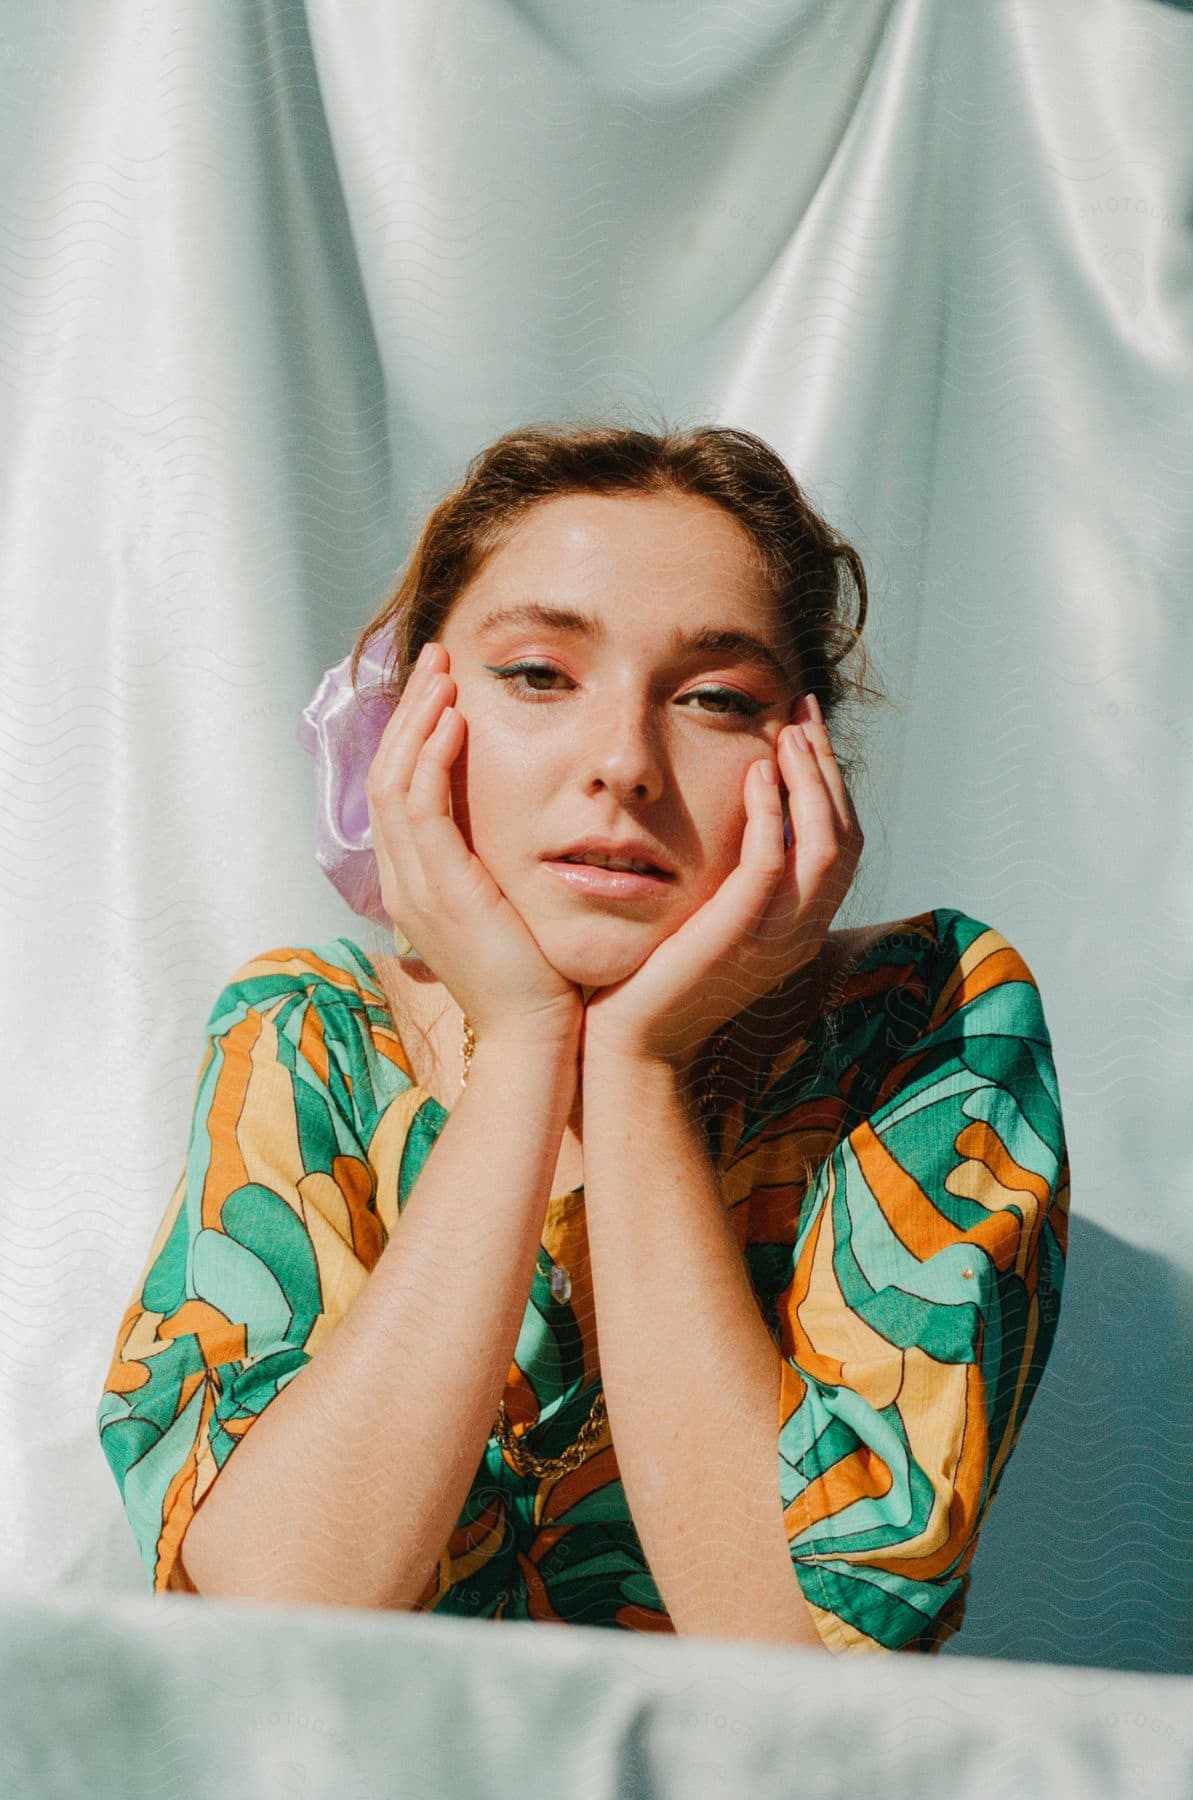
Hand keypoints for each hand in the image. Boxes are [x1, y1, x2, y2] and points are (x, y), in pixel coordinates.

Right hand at [365, 641, 584, 1046]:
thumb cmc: (537, 982)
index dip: (415, 736)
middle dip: (410, 711)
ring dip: (418, 719)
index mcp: (415, 886)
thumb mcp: (509, 915)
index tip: (443, 691)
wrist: (535, 1039)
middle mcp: (402, 881)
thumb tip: (514, 842)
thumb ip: (497, 874)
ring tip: (445, 673)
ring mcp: (412, 885)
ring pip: (395, 778)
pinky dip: (432, 756)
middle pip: (386, 773)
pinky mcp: (437, 887)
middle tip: (437, 660)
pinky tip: (456, 719)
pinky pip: (420, 804)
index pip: (398, 793)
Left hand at [580, 697, 863, 1073]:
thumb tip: (730, 812)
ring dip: (810, 780)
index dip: (830, 782)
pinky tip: (754, 772)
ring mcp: (777, 937)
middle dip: (827, 767)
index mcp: (800, 927)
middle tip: (802, 712)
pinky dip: (771, 811)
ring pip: (825, 843)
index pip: (841, 841)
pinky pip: (772, 861)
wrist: (629, 1044)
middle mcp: (802, 932)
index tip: (804, 728)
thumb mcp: (707, 917)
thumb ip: (730, 874)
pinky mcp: (738, 934)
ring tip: (786, 733)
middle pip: (845, 834)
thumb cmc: (654, 979)